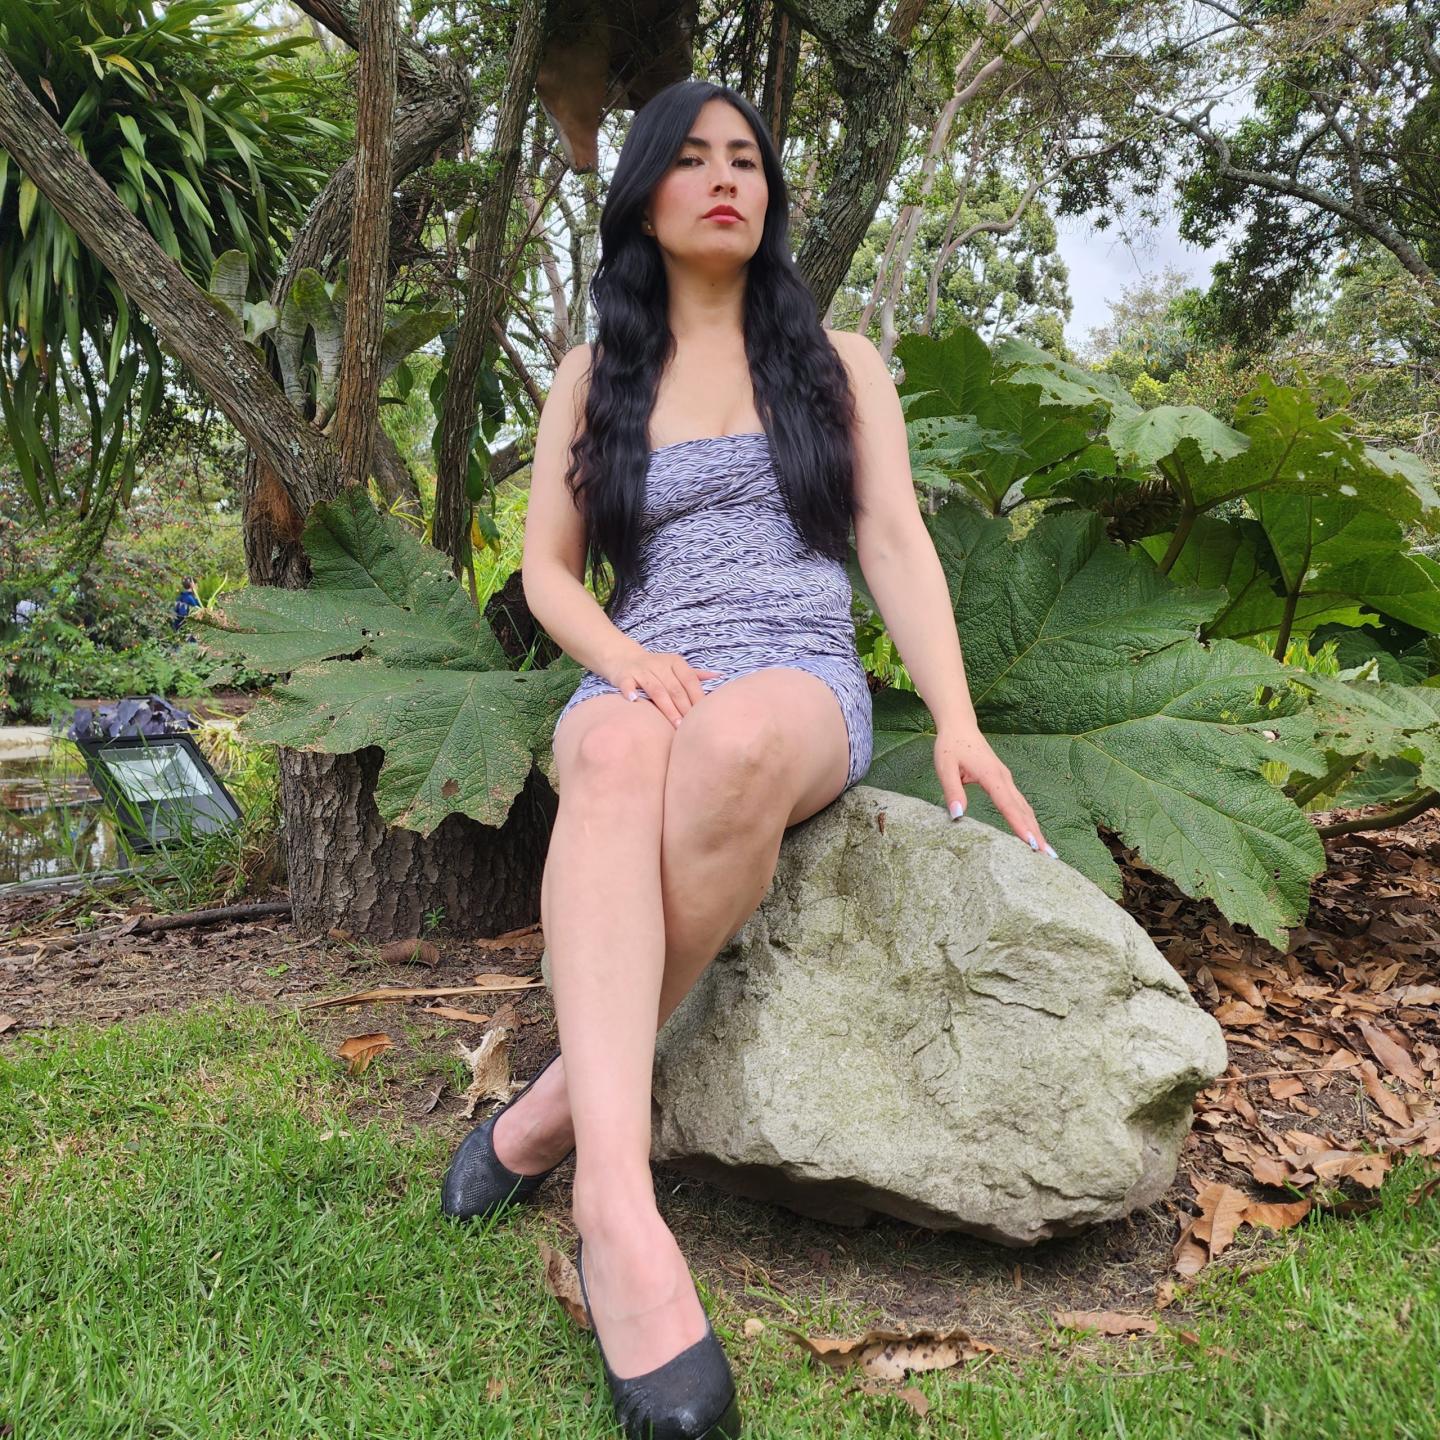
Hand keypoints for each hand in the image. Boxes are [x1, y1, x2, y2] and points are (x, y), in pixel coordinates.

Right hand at [600, 643, 725, 728]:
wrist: (623, 656)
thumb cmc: (655, 667)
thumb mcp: (675, 667)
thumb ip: (695, 674)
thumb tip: (719, 676)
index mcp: (675, 662)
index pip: (689, 680)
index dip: (697, 697)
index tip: (704, 715)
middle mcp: (659, 664)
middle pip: (674, 688)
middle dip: (684, 708)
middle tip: (691, 727)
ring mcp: (641, 670)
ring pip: (656, 689)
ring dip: (666, 707)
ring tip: (675, 724)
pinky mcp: (624, 675)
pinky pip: (628, 684)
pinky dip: (630, 692)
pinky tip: (634, 701)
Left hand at [935, 724, 1056, 857]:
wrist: (960, 727)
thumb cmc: (951, 746)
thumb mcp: (944, 766)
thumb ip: (952, 790)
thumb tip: (957, 815)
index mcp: (991, 776)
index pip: (1008, 805)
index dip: (1020, 826)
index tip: (1031, 844)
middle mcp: (1004, 779)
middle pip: (1023, 810)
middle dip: (1037, 834)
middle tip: (1049, 857)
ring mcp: (1007, 780)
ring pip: (1025, 808)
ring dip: (1036, 828)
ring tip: (1046, 851)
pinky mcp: (1005, 781)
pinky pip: (1020, 804)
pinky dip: (1028, 819)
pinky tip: (1032, 833)